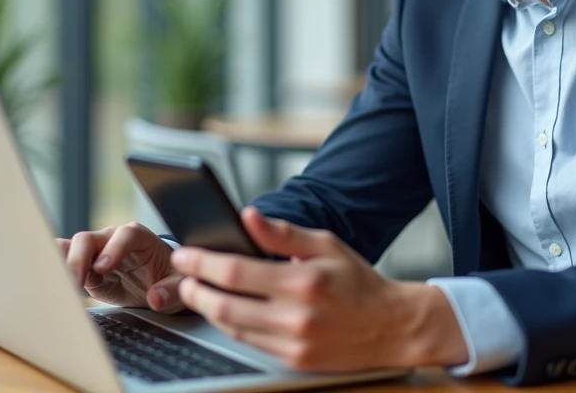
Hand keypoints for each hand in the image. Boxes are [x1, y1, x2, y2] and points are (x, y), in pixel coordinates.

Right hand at [57, 222, 185, 313]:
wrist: (158, 282)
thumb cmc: (170, 277)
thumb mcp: (179, 284)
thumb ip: (171, 290)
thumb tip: (156, 298)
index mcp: (140, 238)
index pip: (125, 235)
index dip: (113, 248)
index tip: (103, 267)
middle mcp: (113, 240)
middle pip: (89, 239)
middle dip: (78, 258)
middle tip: (74, 282)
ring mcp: (95, 253)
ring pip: (70, 248)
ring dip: (60, 264)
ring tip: (54, 282)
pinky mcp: (84, 269)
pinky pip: (64, 264)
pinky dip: (55, 272)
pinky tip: (51, 285)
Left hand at [170, 206, 467, 371]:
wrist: (392, 326)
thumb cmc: (358, 281)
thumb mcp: (325, 244)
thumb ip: (282, 233)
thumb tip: (248, 216)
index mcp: (302, 281)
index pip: (235, 272)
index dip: (202, 262)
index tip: (185, 253)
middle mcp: (295, 316)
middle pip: (224, 304)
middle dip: (194, 289)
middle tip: (183, 275)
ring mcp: (293, 343)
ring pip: (231, 328)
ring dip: (208, 309)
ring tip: (197, 292)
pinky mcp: (294, 360)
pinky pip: (249, 343)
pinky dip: (231, 326)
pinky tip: (224, 311)